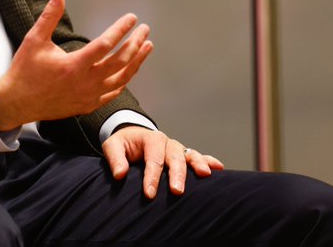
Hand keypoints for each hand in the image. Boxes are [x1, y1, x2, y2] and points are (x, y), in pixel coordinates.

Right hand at [0, 0, 151, 130]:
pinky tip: (130, 70)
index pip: (105, 44)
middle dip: (135, 43)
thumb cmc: (25, 71)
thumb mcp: (34, 40)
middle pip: (120, 61)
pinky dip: (125, 79)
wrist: (18, 102)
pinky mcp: (88, 105)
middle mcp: (85, 82)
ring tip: (146, 47)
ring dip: (136, 61)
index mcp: (73, 65)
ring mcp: (89, 96)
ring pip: (122, 78)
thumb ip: (49, 16)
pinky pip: (113, 92)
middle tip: (144, 30)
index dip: (120, 29)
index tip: (131, 18)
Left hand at [103, 126, 224, 197]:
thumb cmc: (123, 144)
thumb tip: (120, 174)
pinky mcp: (183, 155)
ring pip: (189, 155)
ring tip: (205, 175)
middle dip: (176, 174)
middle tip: (177, 191)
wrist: (132, 137)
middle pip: (174, 157)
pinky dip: (208, 161)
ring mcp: (177, 148)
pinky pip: (198, 156)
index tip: (150, 194)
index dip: (151, 177)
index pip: (152, 158)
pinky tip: (219, 168)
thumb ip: (115, 158)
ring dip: (197, 164)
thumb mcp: (113, 146)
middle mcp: (166, 142)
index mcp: (150, 139)